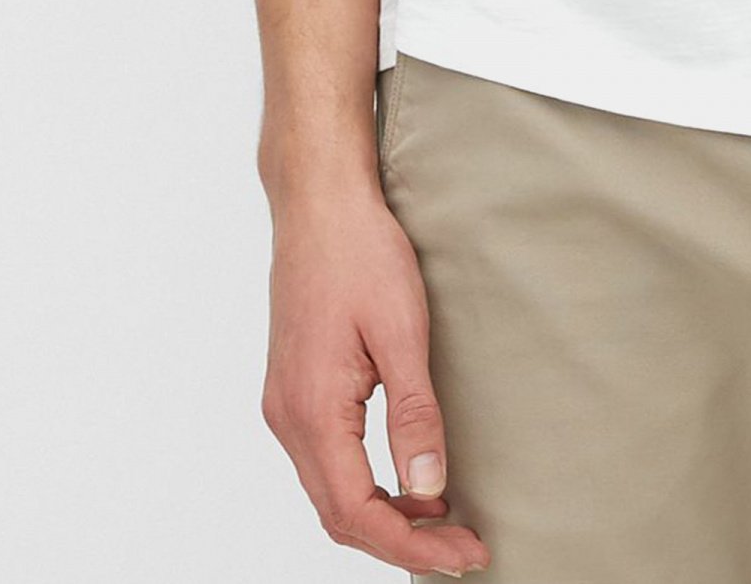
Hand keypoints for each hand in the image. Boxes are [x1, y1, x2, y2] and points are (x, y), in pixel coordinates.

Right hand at [260, 182, 489, 572]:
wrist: (319, 202)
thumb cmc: (360, 252)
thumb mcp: (401, 331)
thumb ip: (414, 414)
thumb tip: (430, 487)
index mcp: (311, 410)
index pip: (358, 512)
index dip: (413, 544)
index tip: (465, 553)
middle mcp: (288, 418)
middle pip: (340, 515)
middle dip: (403, 542)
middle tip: (464, 550)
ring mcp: (285, 405)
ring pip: (331, 493)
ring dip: (385, 517)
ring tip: (444, 524)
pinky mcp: (295, 390)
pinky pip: (327, 462)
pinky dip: (366, 486)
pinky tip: (407, 479)